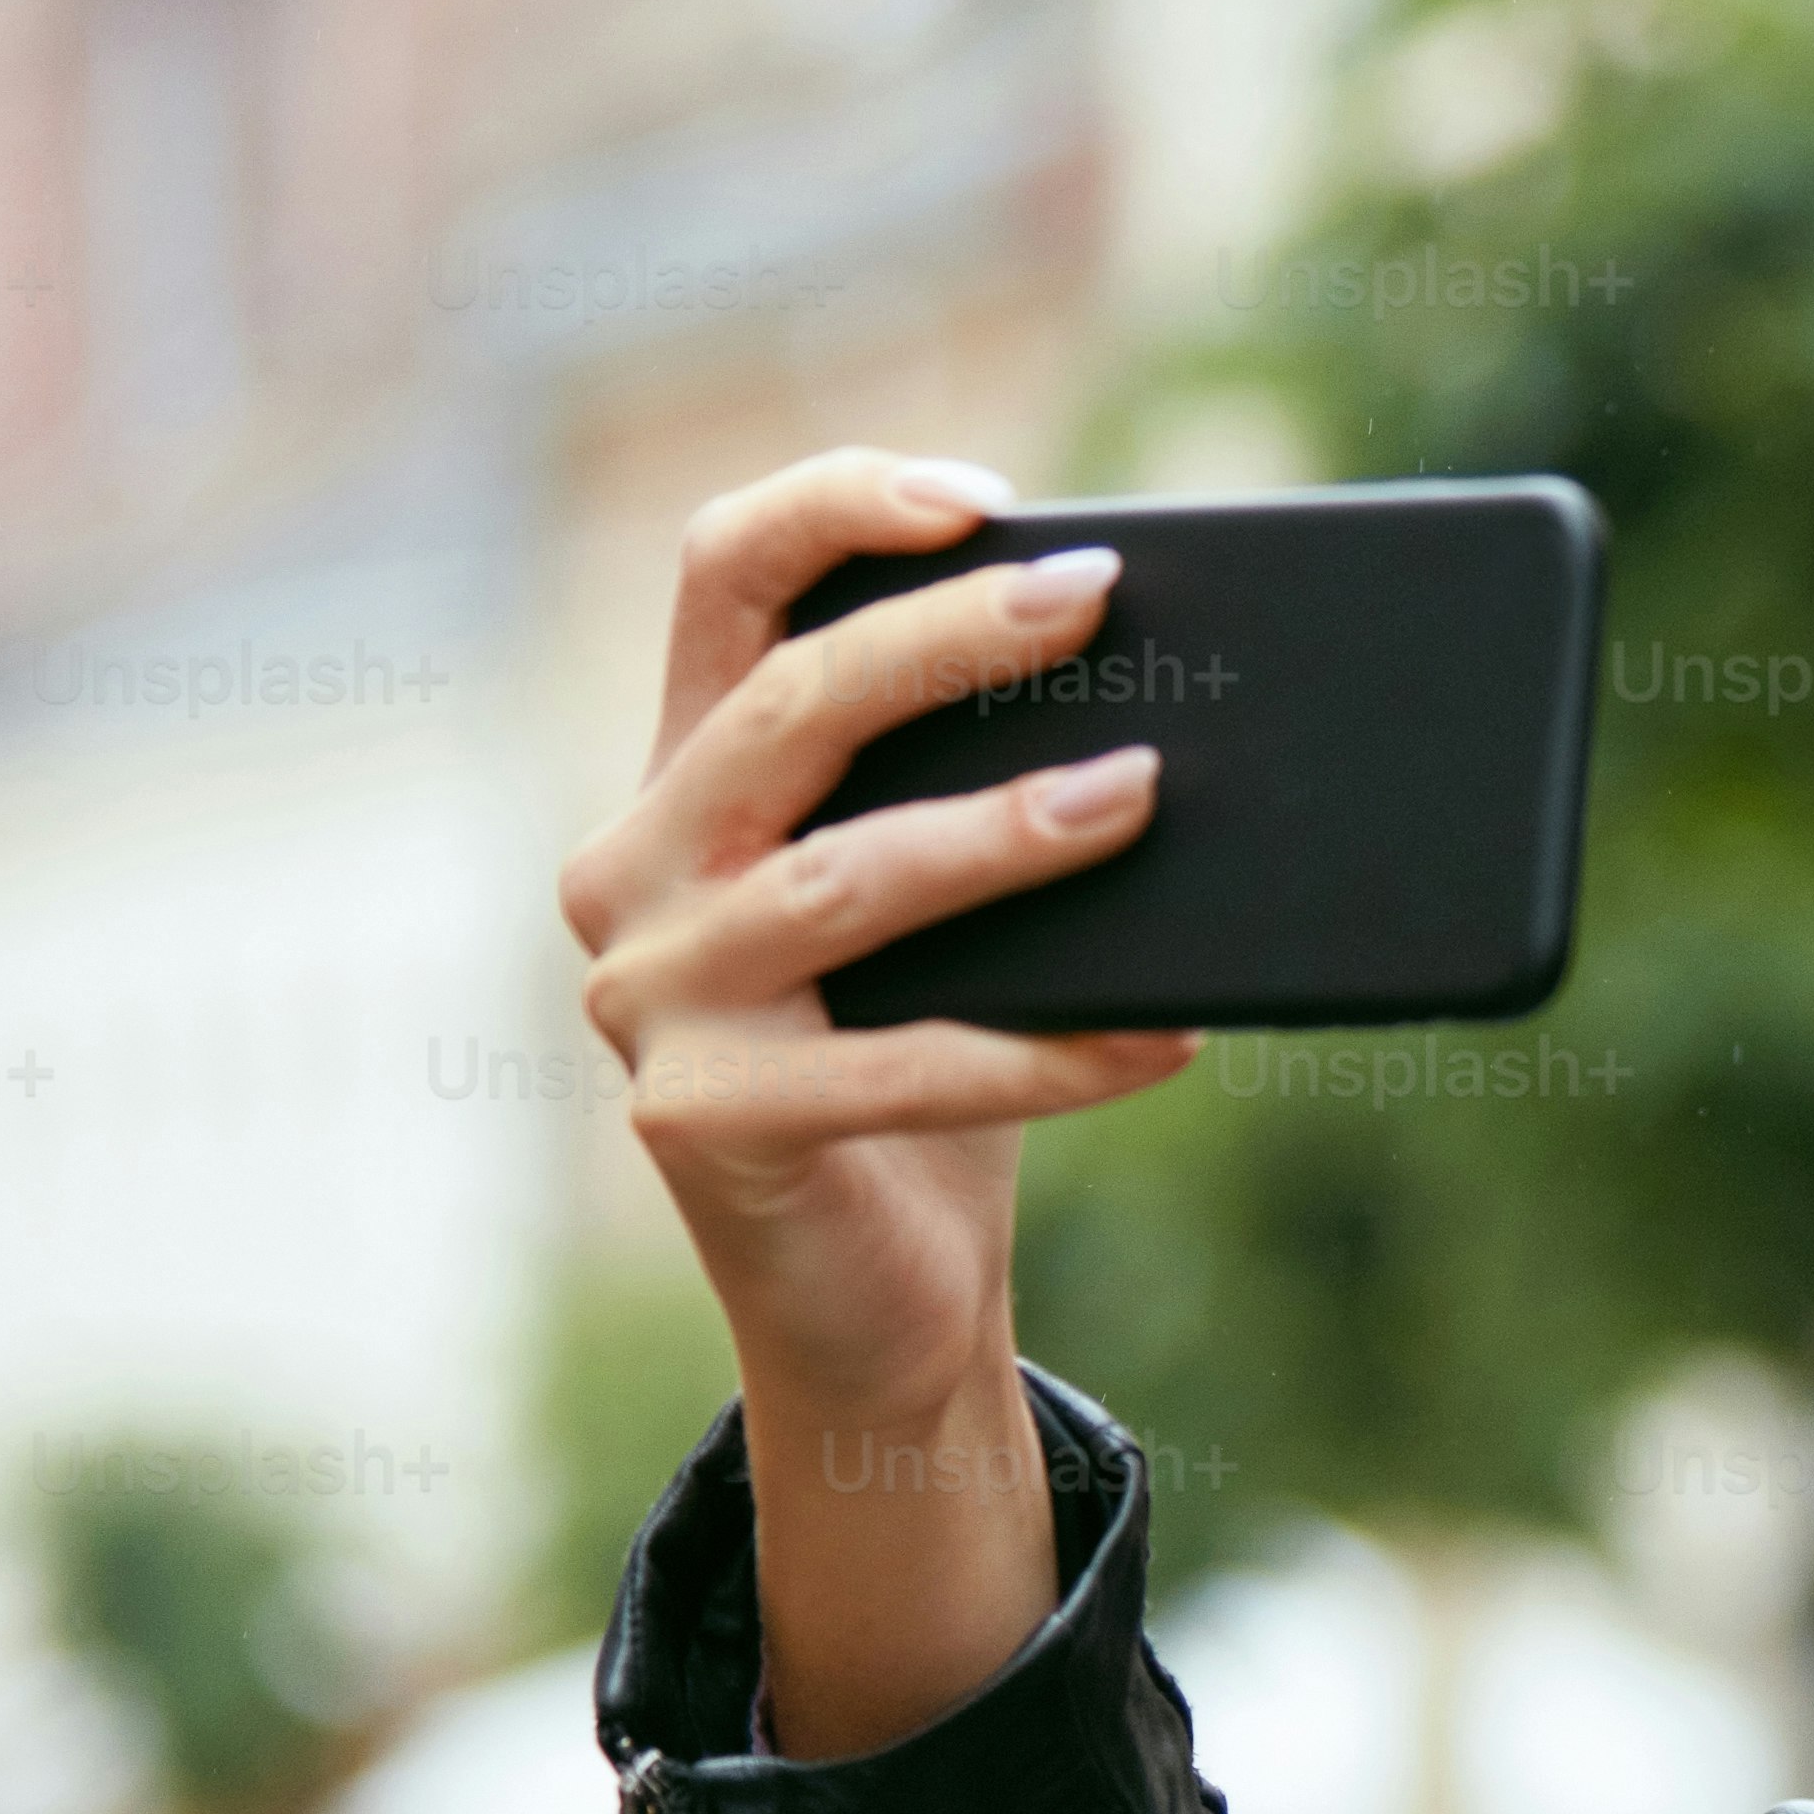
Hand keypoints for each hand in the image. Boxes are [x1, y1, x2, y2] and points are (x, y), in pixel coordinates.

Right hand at [567, 449, 1205, 1752]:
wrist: (877, 1313)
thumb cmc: (928, 1081)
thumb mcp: (947, 913)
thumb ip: (986, 792)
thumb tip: (1181, 696)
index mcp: (683, 780)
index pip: (721, 576)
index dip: (840, 507)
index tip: (986, 499)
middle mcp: (632, 871)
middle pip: (789, 706)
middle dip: (951, 638)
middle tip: (1098, 600)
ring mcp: (650, 1001)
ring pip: (844, 879)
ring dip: (1006, 832)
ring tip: (1142, 796)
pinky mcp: (701, 1124)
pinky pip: (902, 1067)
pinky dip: (1051, 1051)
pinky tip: (1169, 1038)